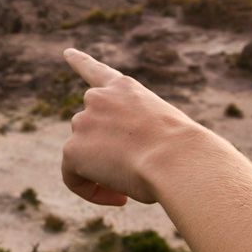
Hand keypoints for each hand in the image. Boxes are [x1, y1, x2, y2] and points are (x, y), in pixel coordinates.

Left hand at [60, 48, 207, 205]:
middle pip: (90, 131)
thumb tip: (120, 159)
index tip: (67, 53)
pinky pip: (74, 178)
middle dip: (104, 153)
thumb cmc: (185, 152)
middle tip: (131, 175)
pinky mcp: (73, 149)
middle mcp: (99, 98)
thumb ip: (137, 135)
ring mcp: (83, 121)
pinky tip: (119, 198)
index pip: (96, 72)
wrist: (179, 160)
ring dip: (101, 173)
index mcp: (125, 89)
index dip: (80, 63)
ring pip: (83, 156)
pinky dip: (91, 191)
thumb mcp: (165, 133)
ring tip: (133, 184)